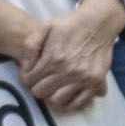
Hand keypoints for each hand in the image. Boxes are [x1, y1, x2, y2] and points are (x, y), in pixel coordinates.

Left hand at [26, 0, 124, 117]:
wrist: (99, 22)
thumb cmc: (70, 24)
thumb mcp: (46, 27)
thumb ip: (30, 45)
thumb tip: (26, 67)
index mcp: (54, 58)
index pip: (29, 81)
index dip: (27, 77)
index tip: (31, 72)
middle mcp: (68, 71)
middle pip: (41, 93)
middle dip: (38, 86)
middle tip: (42, 79)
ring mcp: (83, 79)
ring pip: (58, 102)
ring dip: (53, 96)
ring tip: (54, 87)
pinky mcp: (96, 82)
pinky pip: (80, 103)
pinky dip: (72, 102)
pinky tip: (68, 93)